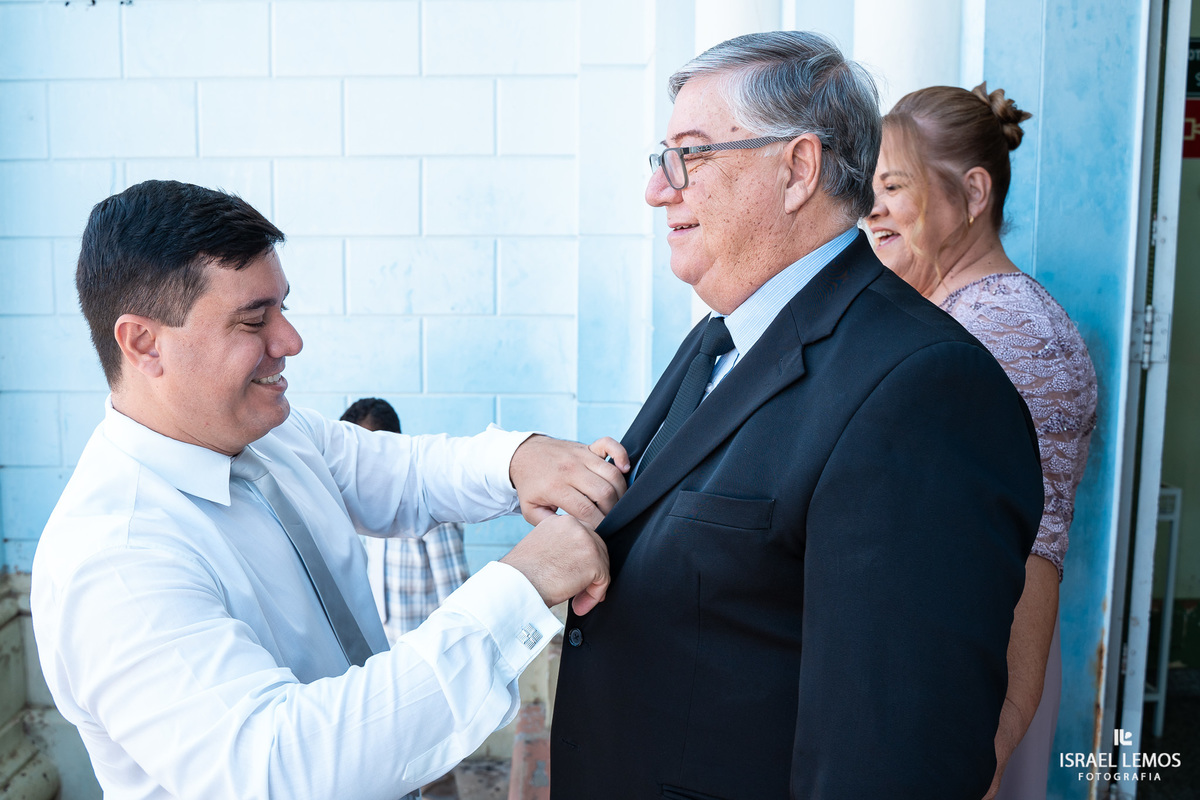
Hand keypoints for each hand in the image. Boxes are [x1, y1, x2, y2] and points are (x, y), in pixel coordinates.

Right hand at [500, 514, 610, 614]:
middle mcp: (575, 525)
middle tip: (579, 592)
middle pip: (597, 548)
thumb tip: (580, 562)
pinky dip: (594, 596)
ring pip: (602, 564)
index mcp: (561, 521)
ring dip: (592, 585)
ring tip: (577, 601)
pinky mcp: (593, 561)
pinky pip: (603, 581)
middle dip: (591, 572)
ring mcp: (587, 542)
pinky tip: (579, 605)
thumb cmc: (523, 574)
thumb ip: (562, 547)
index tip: (575, 576)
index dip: (582, 559)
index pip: (583, 536)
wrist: (517, 586)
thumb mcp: (542, 549)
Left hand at [508, 435, 629, 527]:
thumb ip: (549, 524)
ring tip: (616, 503)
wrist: (524, 455)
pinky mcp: (587, 447)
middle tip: (609, 520)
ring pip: (612, 474)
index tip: (600, 532)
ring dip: (620, 492)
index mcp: (556, 487)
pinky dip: (621, 455)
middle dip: (611, 511)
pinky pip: (610, 445)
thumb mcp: (530, 509)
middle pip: (604, 493)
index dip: (598, 524)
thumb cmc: (530, 485)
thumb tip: (571, 532)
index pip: (586, 510)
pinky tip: (624, 469)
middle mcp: (570, 469)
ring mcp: (580, 456)